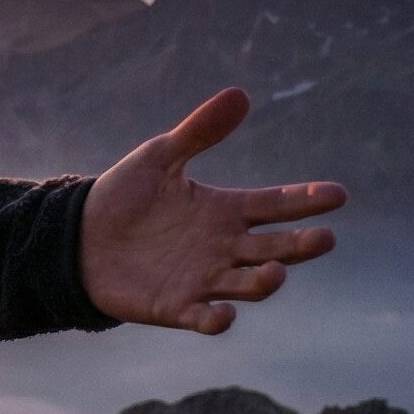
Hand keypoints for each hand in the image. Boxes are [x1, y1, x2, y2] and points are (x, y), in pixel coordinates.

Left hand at [79, 86, 346, 332]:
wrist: (76, 238)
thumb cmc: (123, 197)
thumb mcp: (159, 158)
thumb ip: (199, 131)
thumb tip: (240, 94)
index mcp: (226, 210)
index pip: (276, 204)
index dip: (306, 201)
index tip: (337, 195)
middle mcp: (224, 247)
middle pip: (274, 248)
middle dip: (301, 246)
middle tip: (324, 238)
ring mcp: (203, 279)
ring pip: (247, 284)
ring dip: (264, 281)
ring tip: (276, 271)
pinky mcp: (175, 306)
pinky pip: (202, 317)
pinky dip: (215, 319)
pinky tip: (222, 315)